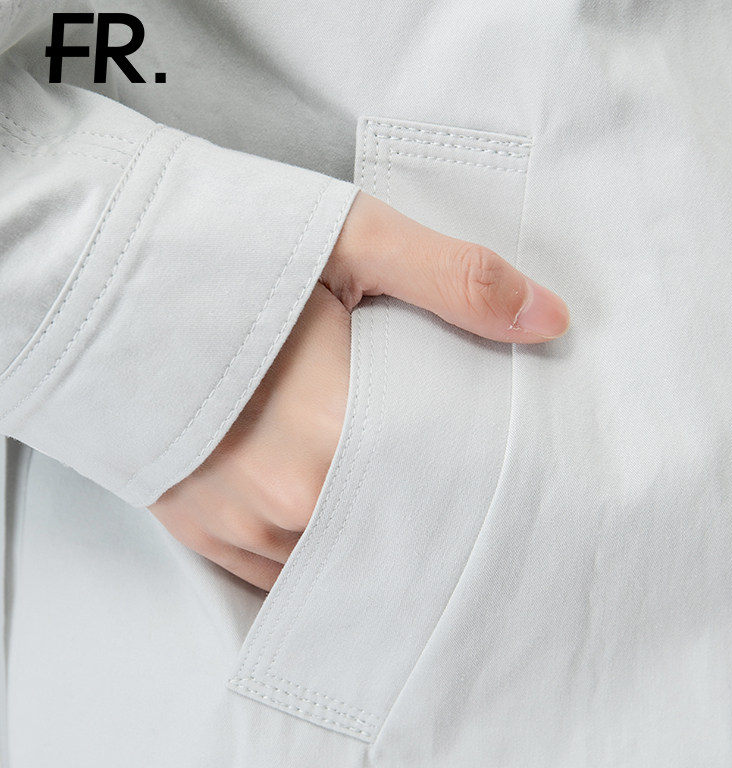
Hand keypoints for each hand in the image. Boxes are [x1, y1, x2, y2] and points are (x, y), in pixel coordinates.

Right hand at [148, 191, 568, 589]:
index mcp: (332, 431)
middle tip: (458, 477)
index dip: (480, 473)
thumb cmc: (225, 250)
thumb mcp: (352, 240)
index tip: (505, 462)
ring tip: (394, 491)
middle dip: (431, 507)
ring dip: (372, 530)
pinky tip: (336, 514)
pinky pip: (283, 571)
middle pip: (397, 527)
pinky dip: (319, 546)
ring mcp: (237, 523)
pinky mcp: (200, 528)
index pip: (444, 485)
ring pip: (340, 556)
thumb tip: (552, 322)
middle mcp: (286, 499)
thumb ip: (456, 281)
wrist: (97, 272)